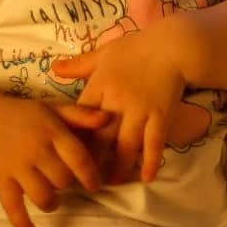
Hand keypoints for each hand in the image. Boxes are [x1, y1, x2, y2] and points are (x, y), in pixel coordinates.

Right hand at [0, 97, 106, 226]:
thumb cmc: (27, 115)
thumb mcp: (55, 108)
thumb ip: (81, 115)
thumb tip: (109, 119)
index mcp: (52, 132)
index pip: (77, 157)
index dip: (90, 175)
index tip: (95, 186)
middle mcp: (35, 150)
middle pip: (62, 180)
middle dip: (68, 186)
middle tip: (67, 184)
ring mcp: (16, 168)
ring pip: (41, 196)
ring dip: (52, 203)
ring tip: (54, 200)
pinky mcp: (0, 182)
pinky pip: (12, 208)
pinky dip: (23, 224)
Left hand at [51, 30, 186, 184]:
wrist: (173, 44)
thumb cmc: (137, 47)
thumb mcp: (105, 52)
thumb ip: (80, 64)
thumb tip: (54, 68)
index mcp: (100, 86)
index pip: (80, 119)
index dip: (73, 138)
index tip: (66, 155)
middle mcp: (117, 102)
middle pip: (99, 138)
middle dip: (92, 162)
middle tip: (86, 179)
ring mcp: (140, 111)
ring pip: (125, 147)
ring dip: (118, 168)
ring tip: (112, 182)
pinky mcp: (161, 115)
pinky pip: (154, 143)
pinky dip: (150, 161)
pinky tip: (147, 177)